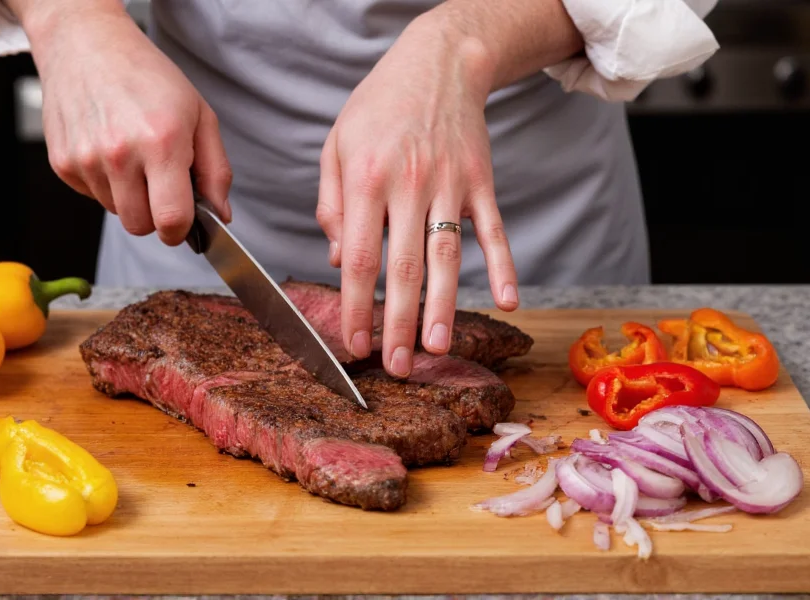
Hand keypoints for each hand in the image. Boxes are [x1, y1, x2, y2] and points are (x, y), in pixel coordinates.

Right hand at [13, 2, 232, 244]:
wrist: (87, 43)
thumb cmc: (148, 76)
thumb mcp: (199, 115)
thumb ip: (215, 171)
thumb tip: (221, 214)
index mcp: (161, 143)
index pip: (171, 221)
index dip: (181, 230)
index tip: (184, 222)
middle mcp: (120, 154)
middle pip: (140, 226)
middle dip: (155, 215)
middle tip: (160, 184)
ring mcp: (86, 159)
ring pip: (116, 212)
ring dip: (130, 197)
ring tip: (134, 157)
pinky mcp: (62, 162)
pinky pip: (92, 196)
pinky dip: (105, 183)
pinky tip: (110, 150)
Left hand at [316, 15, 518, 378]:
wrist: (438, 62)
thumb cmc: (379, 105)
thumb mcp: (337, 144)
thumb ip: (331, 203)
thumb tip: (333, 260)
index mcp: (366, 179)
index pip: (357, 257)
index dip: (356, 306)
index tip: (355, 343)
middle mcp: (408, 185)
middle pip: (403, 268)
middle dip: (398, 323)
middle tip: (397, 366)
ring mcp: (449, 184)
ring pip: (446, 256)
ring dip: (443, 305)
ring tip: (438, 347)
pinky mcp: (481, 182)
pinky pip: (493, 230)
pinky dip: (503, 265)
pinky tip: (507, 299)